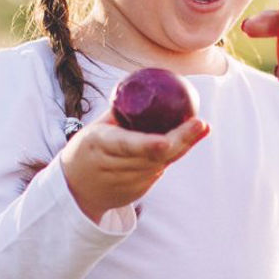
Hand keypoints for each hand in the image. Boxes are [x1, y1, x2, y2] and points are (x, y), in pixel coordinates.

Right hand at [60, 113, 208, 222]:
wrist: (76, 189)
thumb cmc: (89, 148)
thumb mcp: (97, 128)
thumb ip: (121, 112)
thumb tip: (150, 86)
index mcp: (99, 143)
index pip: (127, 146)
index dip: (148, 144)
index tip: (167, 139)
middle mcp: (113, 166)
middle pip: (153, 156)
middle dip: (182, 140)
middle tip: (202, 124)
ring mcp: (125, 183)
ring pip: (160, 164)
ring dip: (181, 146)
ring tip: (198, 127)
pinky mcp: (135, 192)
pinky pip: (158, 171)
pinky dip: (170, 156)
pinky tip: (182, 142)